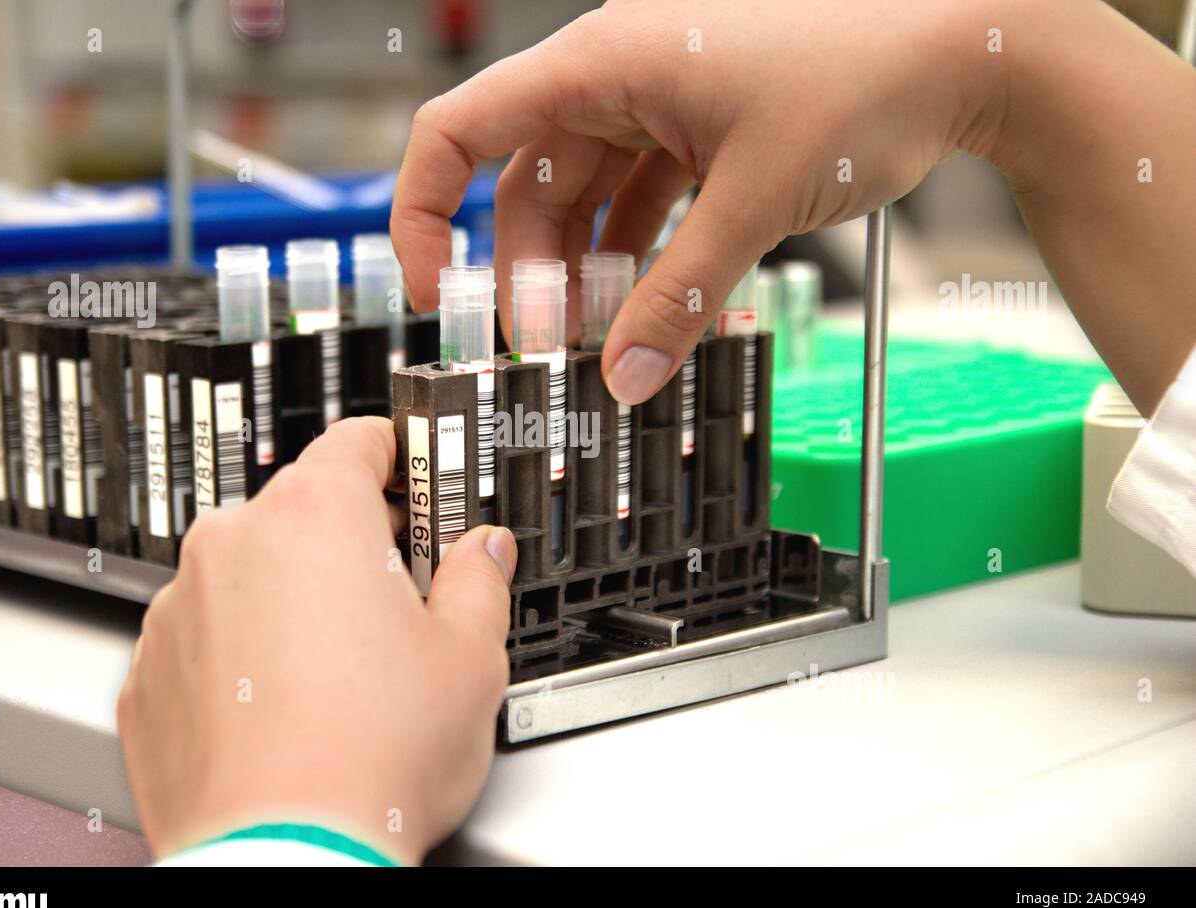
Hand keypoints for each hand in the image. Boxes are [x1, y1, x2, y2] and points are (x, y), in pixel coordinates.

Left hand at [117, 417, 517, 864]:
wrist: (285, 858)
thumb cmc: (370, 762)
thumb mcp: (470, 658)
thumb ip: (478, 579)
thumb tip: (481, 552)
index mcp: (314, 518)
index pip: (359, 440)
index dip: (403, 458)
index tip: (422, 483)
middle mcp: (232, 547)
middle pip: (304, 511)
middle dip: (354, 545)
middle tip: (401, 601)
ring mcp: (179, 611)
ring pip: (251, 576)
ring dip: (293, 601)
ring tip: (343, 676)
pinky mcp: (149, 674)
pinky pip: (206, 637)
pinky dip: (243, 656)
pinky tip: (289, 709)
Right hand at [390, 0, 1008, 403]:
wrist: (969, 45)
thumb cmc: (868, 71)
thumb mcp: (753, 202)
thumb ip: (680, 297)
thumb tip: (627, 379)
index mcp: (602, 62)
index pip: (460, 131)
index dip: (420, 215)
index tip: (433, 294)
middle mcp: (617, 75)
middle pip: (527, 187)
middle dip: (532, 277)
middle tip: (549, 356)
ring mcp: (660, 101)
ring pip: (587, 201)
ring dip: (590, 276)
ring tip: (603, 345)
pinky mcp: (700, 129)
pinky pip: (644, 201)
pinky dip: (643, 257)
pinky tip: (656, 311)